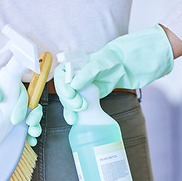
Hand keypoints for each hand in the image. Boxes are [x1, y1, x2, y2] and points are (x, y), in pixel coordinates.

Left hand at [0, 42, 42, 143]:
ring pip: (27, 117)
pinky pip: (19, 128)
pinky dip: (25, 135)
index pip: (20, 94)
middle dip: (33, 117)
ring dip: (33, 127)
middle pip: (29, 106)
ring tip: (33, 137)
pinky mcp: (4, 122)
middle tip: (30, 127)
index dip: (22, 106)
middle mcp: (10, 98)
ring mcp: (8, 110)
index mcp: (6, 86)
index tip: (15, 119)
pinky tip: (29, 142)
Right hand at [54, 25, 173, 124]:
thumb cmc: (109, 61)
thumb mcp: (99, 64)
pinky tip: (74, 120)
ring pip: (67, 101)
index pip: (59, 76)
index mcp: (71, 67)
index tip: (70, 94)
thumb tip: (74, 85)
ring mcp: (77, 89)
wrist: (122, 68)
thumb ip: (86, 73)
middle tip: (80, 105)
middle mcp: (71, 78)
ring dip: (70, 109)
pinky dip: (73, 114)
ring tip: (79, 114)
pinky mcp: (84, 97)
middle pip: (62, 91)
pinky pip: (74, 107)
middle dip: (69, 101)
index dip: (61, 86)